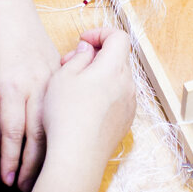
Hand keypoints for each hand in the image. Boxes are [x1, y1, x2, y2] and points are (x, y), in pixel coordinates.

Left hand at [0, 11, 59, 189]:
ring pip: (54, 123)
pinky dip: (59, 128)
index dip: (11, 160)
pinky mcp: (62, 75)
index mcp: (12, 87)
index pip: (13, 132)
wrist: (12, 12)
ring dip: (48, 151)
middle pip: (37, 134)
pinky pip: (62, 106)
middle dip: (32, 164)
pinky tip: (58, 144)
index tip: (8, 180)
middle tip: (27, 187)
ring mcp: (52, 80)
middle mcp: (36, 85)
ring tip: (43, 174)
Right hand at [41, 28, 136, 169]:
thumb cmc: (67, 115)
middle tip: (70, 65)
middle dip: (95, 56)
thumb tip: (87, 50)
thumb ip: (78, 57)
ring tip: (74, 89)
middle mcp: (128, 85)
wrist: (78, 157)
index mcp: (114, 68)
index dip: (101, 33)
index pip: (119, 37)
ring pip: (116, 80)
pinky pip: (117, 99)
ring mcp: (129, 105)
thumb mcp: (63, 77)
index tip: (83, 41)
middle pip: (118, 58)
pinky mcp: (125, 122)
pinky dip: (103, 95)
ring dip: (98, 77)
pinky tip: (83, 108)